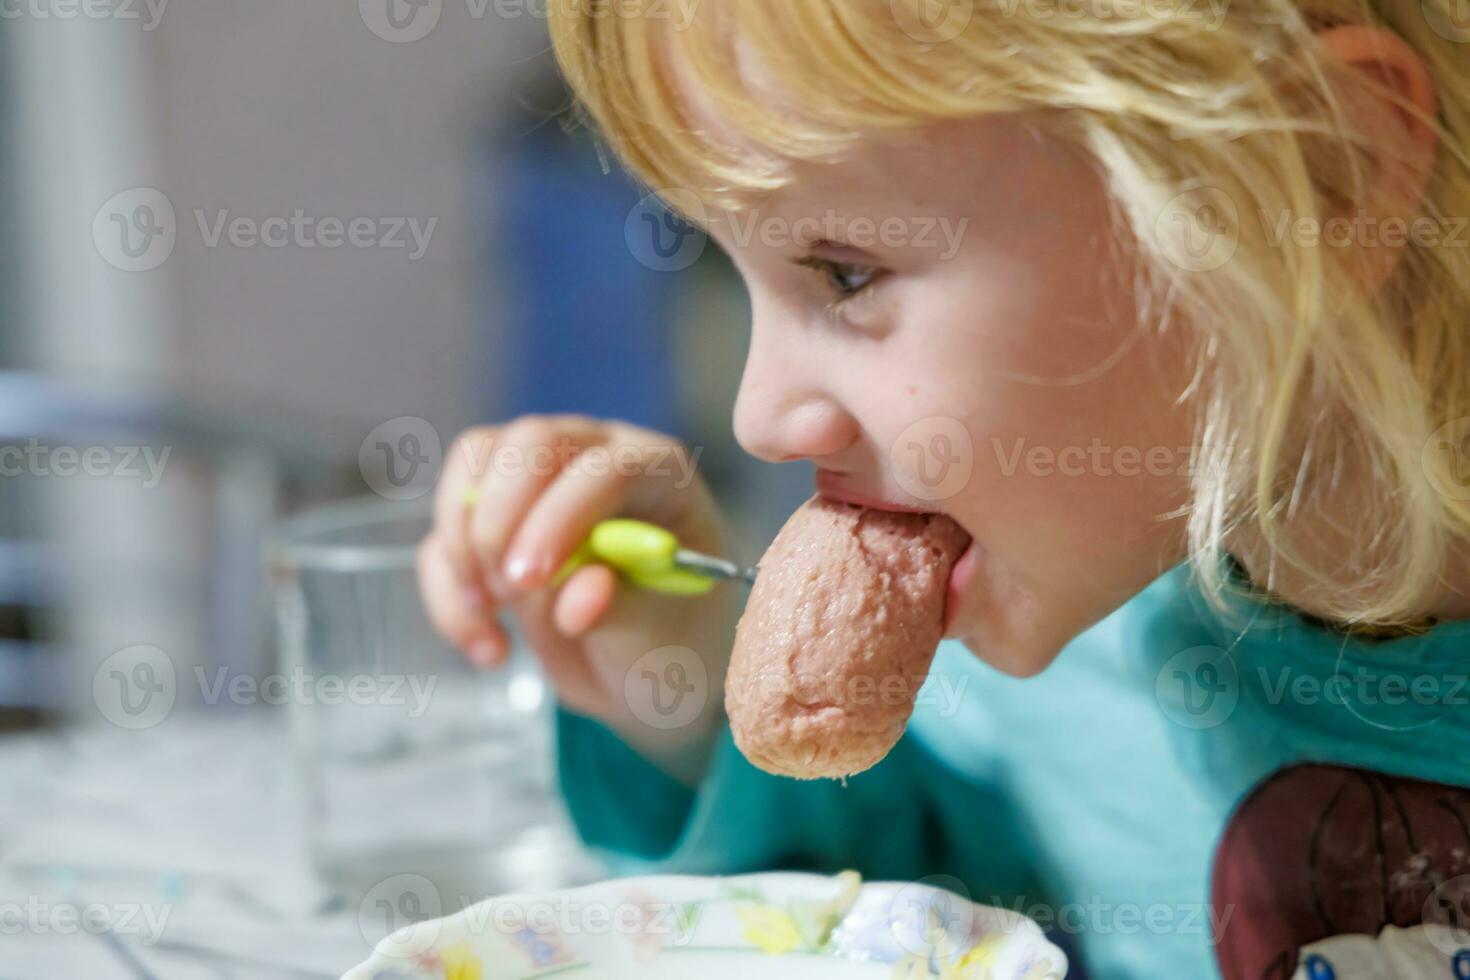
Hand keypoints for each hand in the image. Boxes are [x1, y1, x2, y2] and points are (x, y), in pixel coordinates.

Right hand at [417, 415, 737, 781]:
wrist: (638, 671)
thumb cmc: (666, 643)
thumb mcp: (657, 643)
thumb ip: (621, 615)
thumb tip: (580, 597)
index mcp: (660, 475)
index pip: (605, 468)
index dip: (560, 515)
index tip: (530, 579)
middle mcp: (598, 455)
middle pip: (529, 442)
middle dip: (500, 518)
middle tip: (507, 591)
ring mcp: (542, 475)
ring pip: (474, 461)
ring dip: (463, 544)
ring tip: (492, 616)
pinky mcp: (494, 512)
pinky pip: (448, 527)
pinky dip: (448, 588)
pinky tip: (491, 646)